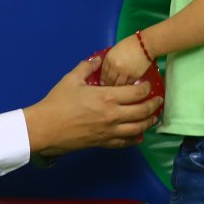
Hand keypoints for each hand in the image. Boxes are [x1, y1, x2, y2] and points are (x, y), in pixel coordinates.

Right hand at [24, 57, 162, 155]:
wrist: (46, 128)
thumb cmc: (57, 102)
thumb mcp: (71, 79)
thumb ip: (87, 67)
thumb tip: (97, 60)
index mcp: (107, 98)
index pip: (137, 93)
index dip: (147, 88)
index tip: (148, 85)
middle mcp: (113, 116)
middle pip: (142, 111)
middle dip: (154, 105)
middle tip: (158, 100)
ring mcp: (110, 131)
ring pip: (138, 128)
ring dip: (148, 122)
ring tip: (153, 117)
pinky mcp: (104, 143)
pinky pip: (125, 142)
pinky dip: (135, 138)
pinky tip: (139, 135)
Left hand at [100, 33, 152, 85]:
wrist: (145, 45)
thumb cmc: (130, 44)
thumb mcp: (115, 49)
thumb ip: (110, 59)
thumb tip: (108, 69)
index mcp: (109, 59)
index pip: (103, 72)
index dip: (103, 78)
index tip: (103, 82)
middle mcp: (115, 67)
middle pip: (109, 80)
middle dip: (108, 85)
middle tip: (108, 88)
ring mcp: (125, 73)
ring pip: (118, 85)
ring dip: (116, 87)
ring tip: (117, 90)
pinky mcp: (134, 77)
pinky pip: (128, 85)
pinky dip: (126, 87)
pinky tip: (125, 88)